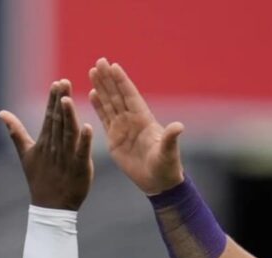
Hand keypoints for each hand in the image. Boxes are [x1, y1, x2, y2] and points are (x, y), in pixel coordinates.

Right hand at [0, 79, 93, 210]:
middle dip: (61, 101)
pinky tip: (88, 127)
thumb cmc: (40, 179)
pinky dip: (84, 141)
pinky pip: (81, 152)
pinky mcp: (79, 168)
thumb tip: (1, 113)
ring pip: (68, 133)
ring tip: (69, 99)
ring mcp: (67, 157)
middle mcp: (55, 147)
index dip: (53, 99)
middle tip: (64, 82)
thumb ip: (16, 132)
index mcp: (45, 141)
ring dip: (68, 117)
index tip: (57, 82)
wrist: (50, 206)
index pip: (49, 116)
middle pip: (58, 121)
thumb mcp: (25, 154)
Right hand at [87, 58, 184, 194]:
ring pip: (109, 103)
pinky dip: (98, 106)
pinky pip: (104, 119)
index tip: (114, 65)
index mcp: (144, 119)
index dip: (122, 81)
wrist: (158, 182)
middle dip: (108, 78)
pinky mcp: (114, 139)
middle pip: (117, 94)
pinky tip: (92, 94)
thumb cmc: (166, 166)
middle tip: (99, 61)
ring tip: (92, 71)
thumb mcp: (168, 152)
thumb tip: (179, 126)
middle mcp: (132, 120)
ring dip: (101, 88)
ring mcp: (123, 128)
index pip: (130, 95)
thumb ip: (170, 139)